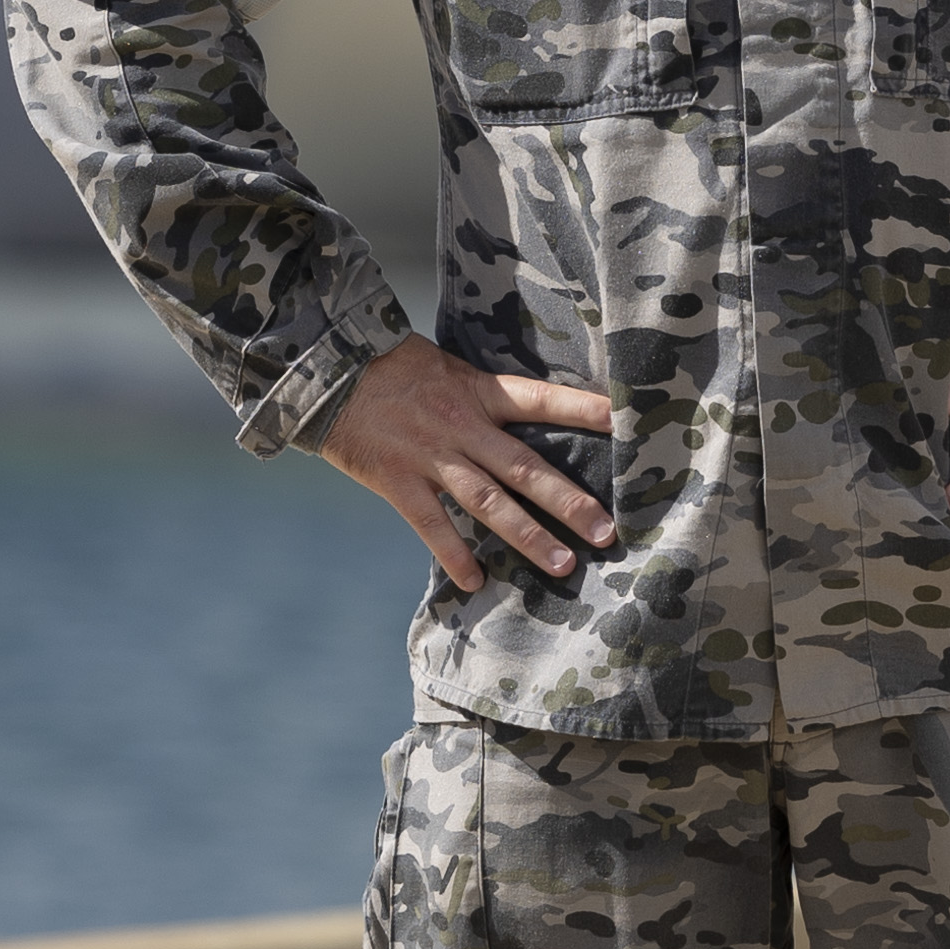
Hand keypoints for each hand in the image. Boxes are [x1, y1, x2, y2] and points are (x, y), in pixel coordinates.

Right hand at [313, 336, 621, 589]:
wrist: (326, 369)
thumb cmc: (390, 367)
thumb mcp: (445, 368)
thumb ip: (482, 398)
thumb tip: (526, 420)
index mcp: (478, 392)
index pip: (541, 399)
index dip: (583, 409)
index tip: (624, 421)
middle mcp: (461, 425)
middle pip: (525, 467)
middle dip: (568, 502)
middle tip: (605, 532)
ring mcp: (429, 455)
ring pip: (488, 501)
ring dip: (527, 536)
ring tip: (562, 565)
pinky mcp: (396, 479)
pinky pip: (431, 524)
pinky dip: (453, 554)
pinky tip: (476, 580)